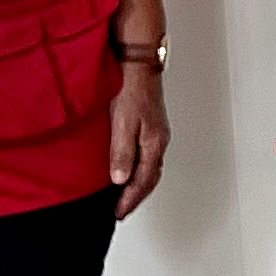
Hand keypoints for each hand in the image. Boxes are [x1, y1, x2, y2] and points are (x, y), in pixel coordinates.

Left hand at [108, 64, 170, 218]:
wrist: (138, 62)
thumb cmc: (131, 88)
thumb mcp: (122, 123)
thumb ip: (121, 152)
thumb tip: (119, 180)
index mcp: (154, 144)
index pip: (143, 182)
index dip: (129, 200)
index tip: (118, 213)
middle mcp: (158, 141)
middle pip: (150, 178)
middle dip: (136, 197)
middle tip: (121, 210)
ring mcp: (155, 133)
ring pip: (149, 167)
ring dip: (137, 184)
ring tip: (123, 195)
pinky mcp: (149, 125)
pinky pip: (145, 155)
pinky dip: (136, 169)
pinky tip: (127, 167)